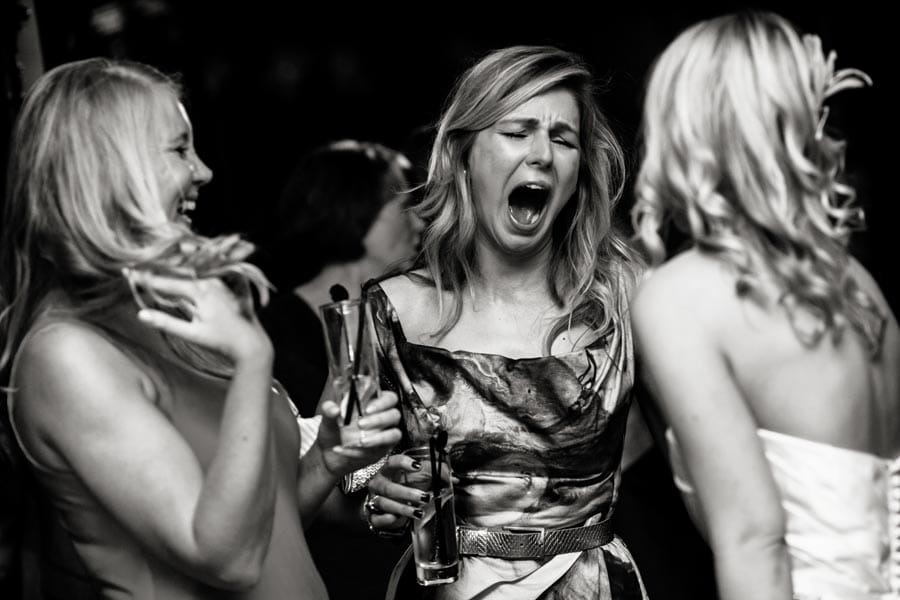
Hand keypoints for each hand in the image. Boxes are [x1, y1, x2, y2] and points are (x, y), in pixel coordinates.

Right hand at [126, 270, 271, 362]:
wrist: (251, 343)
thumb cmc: (222, 341)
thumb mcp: (192, 335)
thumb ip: (167, 323)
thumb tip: (141, 314)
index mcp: (200, 291)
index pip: (166, 283)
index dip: (145, 279)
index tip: (127, 272)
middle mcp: (210, 281)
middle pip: (178, 274)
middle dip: (157, 271)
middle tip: (135, 266)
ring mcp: (220, 282)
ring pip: (191, 273)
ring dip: (173, 269)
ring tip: (153, 266)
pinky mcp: (226, 286)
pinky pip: (204, 276)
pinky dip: (190, 274)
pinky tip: (180, 272)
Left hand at [317, 392, 401, 475]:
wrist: (328, 453)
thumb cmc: (333, 431)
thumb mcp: (328, 418)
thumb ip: (329, 410)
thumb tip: (334, 409)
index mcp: (374, 404)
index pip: (389, 398)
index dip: (382, 402)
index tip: (367, 409)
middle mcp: (383, 419)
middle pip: (394, 415)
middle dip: (379, 419)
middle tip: (361, 424)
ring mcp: (384, 435)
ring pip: (394, 434)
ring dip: (378, 438)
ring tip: (360, 441)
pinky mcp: (380, 451)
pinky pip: (378, 451)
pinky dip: (360, 452)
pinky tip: (344, 450)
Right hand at [364, 454, 429, 533]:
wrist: (381, 506)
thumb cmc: (400, 488)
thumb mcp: (415, 479)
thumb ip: (434, 476)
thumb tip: (454, 479)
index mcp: (388, 471)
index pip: (392, 462)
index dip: (404, 463)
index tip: (418, 466)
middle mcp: (378, 484)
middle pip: (389, 487)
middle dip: (408, 493)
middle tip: (425, 497)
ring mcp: (373, 500)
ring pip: (385, 504)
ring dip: (403, 508)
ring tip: (418, 512)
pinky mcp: (373, 516)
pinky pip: (377, 519)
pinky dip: (387, 520)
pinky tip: (396, 519)